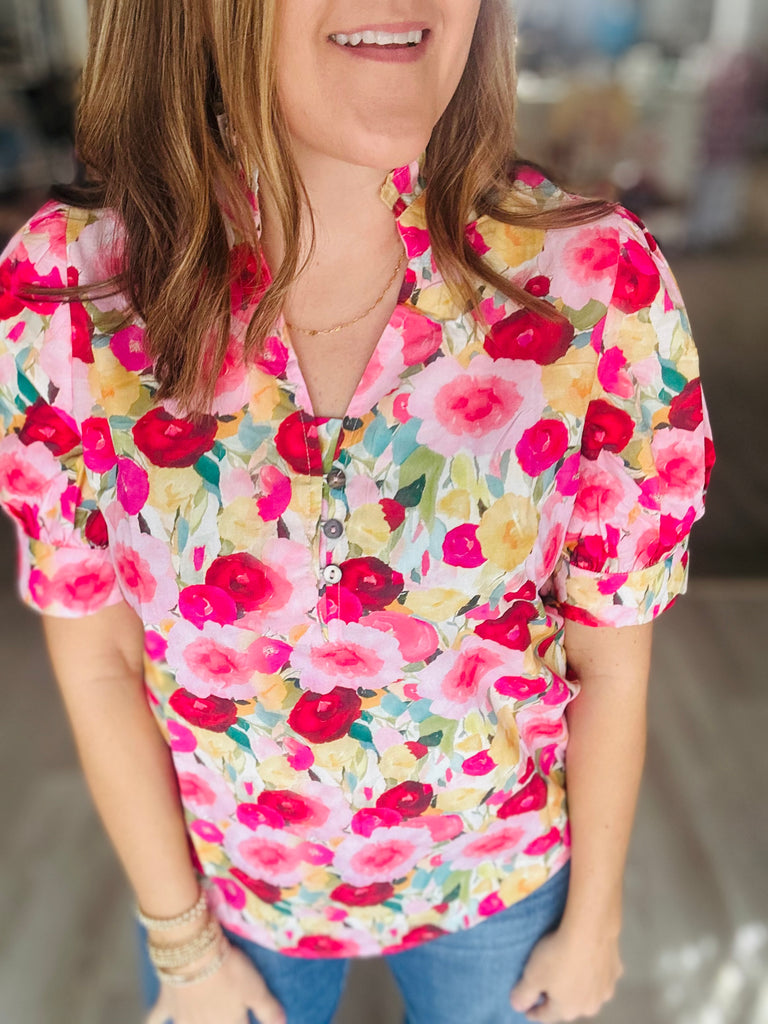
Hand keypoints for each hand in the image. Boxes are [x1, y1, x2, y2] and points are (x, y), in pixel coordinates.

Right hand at [144, 937, 285, 1023]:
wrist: (192, 954)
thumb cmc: (230, 972)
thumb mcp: (256, 989)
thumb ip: (269, 1011)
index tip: (244, 1021)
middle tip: (223, 1017)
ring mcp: (182, 1019)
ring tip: (199, 1021)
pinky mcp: (166, 1004)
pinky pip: (156, 1019)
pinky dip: (154, 1023)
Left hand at [509, 922, 623, 1021]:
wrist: (590, 930)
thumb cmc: (557, 955)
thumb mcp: (532, 975)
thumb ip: (523, 994)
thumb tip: (517, 1006)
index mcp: (566, 1011)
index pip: (546, 1016)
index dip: (534, 1011)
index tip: (527, 1009)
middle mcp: (588, 1007)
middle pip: (569, 1007)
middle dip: (558, 1000)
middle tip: (548, 986)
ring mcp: (604, 990)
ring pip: (587, 993)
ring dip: (578, 987)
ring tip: (569, 972)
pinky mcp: (616, 972)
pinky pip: (600, 975)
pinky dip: (593, 971)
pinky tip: (588, 959)